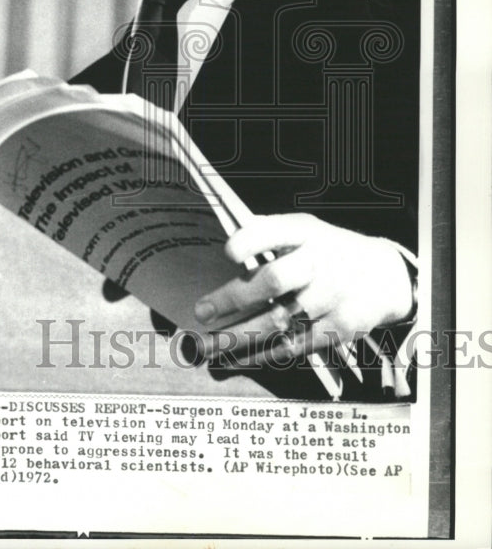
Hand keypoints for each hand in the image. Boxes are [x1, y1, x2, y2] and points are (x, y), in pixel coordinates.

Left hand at [194, 213, 414, 362]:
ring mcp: (332, 296)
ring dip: (240, 334)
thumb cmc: (327, 250)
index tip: (229, 253)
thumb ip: (269, 235)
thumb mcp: (305, 230)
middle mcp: (319, 262)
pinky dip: (265, 353)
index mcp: (305, 232)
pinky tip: (241, 357)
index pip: (273, 231)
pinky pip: (296, 345)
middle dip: (234, 298)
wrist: (384, 275)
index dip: (250, 241)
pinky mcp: (340, 327)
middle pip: (274, 279)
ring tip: (212, 343)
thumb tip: (228, 249)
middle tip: (203, 311)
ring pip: (279, 320)